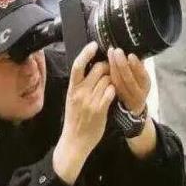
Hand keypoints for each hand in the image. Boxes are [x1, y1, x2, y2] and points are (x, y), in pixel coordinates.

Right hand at [54, 43, 115, 183]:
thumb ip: (78, 86)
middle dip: (107, 67)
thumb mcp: (71, 100)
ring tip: (112, 85)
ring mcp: (90, 100)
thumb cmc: (74, 120)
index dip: (87, 52)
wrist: (74, 140)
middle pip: (98, 69)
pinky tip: (113, 95)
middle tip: (110, 71)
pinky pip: (111, 92)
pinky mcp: (100, 109)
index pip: (78, 65)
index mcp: (72, 89)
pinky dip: (114, 91)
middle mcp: (80, 92)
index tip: (94, 44)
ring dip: (113, 80)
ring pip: (108, 79)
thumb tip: (87, 70)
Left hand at [107, 47, 148, 114]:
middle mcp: (138, 94)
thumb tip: (134, 49)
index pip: (142, 76)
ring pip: (118, 84)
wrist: (131, 110)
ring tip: (110, 54)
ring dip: (113, 68)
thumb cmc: (134, 87)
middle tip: (116, 51)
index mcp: (145, 85)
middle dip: (122, 65)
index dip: (136, 66)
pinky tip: (103, 67)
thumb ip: (136, 66)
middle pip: (129, 80)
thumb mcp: (139, 77)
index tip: (130, 55)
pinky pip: (109, 89)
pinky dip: (107, 77)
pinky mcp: (114, 103)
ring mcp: (126, 100)